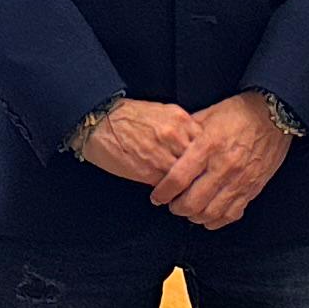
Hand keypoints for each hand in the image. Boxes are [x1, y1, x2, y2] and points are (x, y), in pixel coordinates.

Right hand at [76, 99, 197, 186]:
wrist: (100, 122)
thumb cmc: (129, 117)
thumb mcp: (162, 113)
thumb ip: (182, 127)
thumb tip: (197, 145)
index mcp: (181, 120)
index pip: (207, 144)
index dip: (208, 157)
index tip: (208, 166)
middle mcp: (176, 136)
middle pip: (202, 163)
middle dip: (201, 174)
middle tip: (203, 185)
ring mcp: (163, 154)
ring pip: (187, 177)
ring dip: (188, 187)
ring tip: (188, 193)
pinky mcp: (149, 172)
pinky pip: (169, 187)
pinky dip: (171, 192)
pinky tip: (170, 194)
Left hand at [150, 91, 291, 229]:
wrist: (274, 116)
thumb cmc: (238, 114)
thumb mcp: (207, 116)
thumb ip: (186, 133)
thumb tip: (166, 146)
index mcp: (208, 146)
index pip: (178, 178)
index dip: (163, 192)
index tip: (157, 196)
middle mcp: (223, 167)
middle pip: (192, 202)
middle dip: (176, 208)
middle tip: (172, 204)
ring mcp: (239, 180)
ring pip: (210, 213)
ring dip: (194, 216)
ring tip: (189, 210)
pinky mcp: (252, 189)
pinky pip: (231, 215)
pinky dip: (216, 221)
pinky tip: (208, 215)